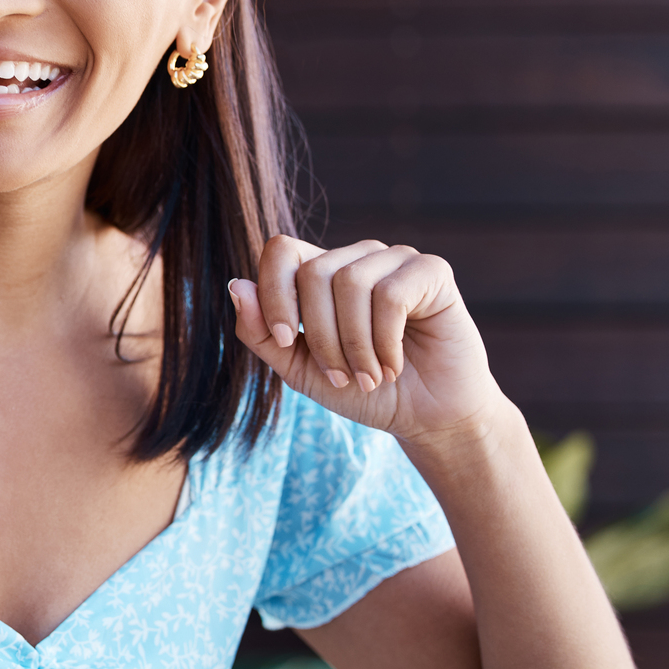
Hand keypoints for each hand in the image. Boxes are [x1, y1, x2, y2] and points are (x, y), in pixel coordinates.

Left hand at [227, 236, 506, 446]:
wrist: (426, 417)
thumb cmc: (362, 390)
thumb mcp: (299, 369)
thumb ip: (260, 333)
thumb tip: (236, 285)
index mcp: (321, 273)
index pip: (281, 251)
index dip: (274, 294)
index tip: (284, 340)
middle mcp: (356, 258)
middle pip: (313, 272)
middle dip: (321, 336)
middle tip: (342, 375)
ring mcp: (395, 259)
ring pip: (350, 282)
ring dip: (355, 345)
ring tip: (370, 375)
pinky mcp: (432, 271)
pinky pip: (391, 294)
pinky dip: (385, 341)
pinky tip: (394, 364)